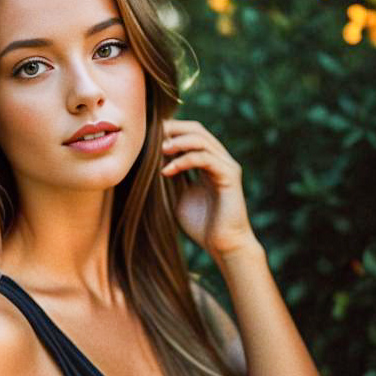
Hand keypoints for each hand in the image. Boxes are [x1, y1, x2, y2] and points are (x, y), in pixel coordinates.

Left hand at [161, 118, 258, 259]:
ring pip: (202, 139)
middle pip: (197, 129)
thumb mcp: (178, 196)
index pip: (190, 135)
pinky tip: (167, 171)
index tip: (146, 139)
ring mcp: (226, 165)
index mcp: (208, 162)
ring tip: (159, 150)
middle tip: (151, 136)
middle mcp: (219, 160)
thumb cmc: (202, 225)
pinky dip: (184, 161)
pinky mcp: (229, 175)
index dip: (169, 132)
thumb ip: (171, 178)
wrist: (224, 245)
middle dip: (173, 129)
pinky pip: (205, 158)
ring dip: (178, 142)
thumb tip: (151, 163)